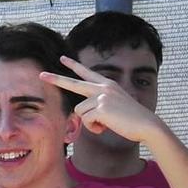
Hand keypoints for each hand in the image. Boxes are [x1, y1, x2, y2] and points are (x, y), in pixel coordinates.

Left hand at [42, 56, 168, 143]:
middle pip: (73, 83)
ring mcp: (102, 96)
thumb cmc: (130, 119)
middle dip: (56, 79)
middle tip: (41, 75)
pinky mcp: (101, 108)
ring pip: (80, 111)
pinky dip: (94, 128)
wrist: (146, 125)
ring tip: (106, 123)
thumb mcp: (114, 106)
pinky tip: (107, 126)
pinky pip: (86, 121)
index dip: (73, 66)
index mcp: (107, 85)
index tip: (61, 58)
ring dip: (90, 122)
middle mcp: (103, 88)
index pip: (87, 73)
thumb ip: (98, 104)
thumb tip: (85, 112)